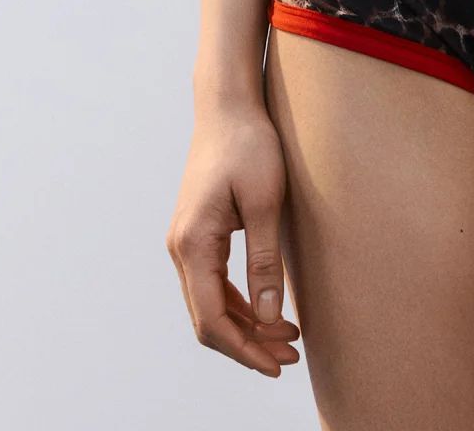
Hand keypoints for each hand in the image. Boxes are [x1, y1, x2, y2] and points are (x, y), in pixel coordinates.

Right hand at [165, 102, 301, 377]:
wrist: (228, 106)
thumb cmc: (249, 145)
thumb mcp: (266, 202)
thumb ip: (266, 261)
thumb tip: (271, 317)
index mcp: (194, 243)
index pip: (212, 319)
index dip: (244, 349)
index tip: (278, 366)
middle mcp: (181, 248)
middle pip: (208, 318)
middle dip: (249, 344)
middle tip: (292, 357)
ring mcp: (187, 242)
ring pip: (210, 304)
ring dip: (246, 325)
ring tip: (288, 338)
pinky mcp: (198, 234)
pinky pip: (214, 284)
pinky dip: (239, 303)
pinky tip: (269, 310)